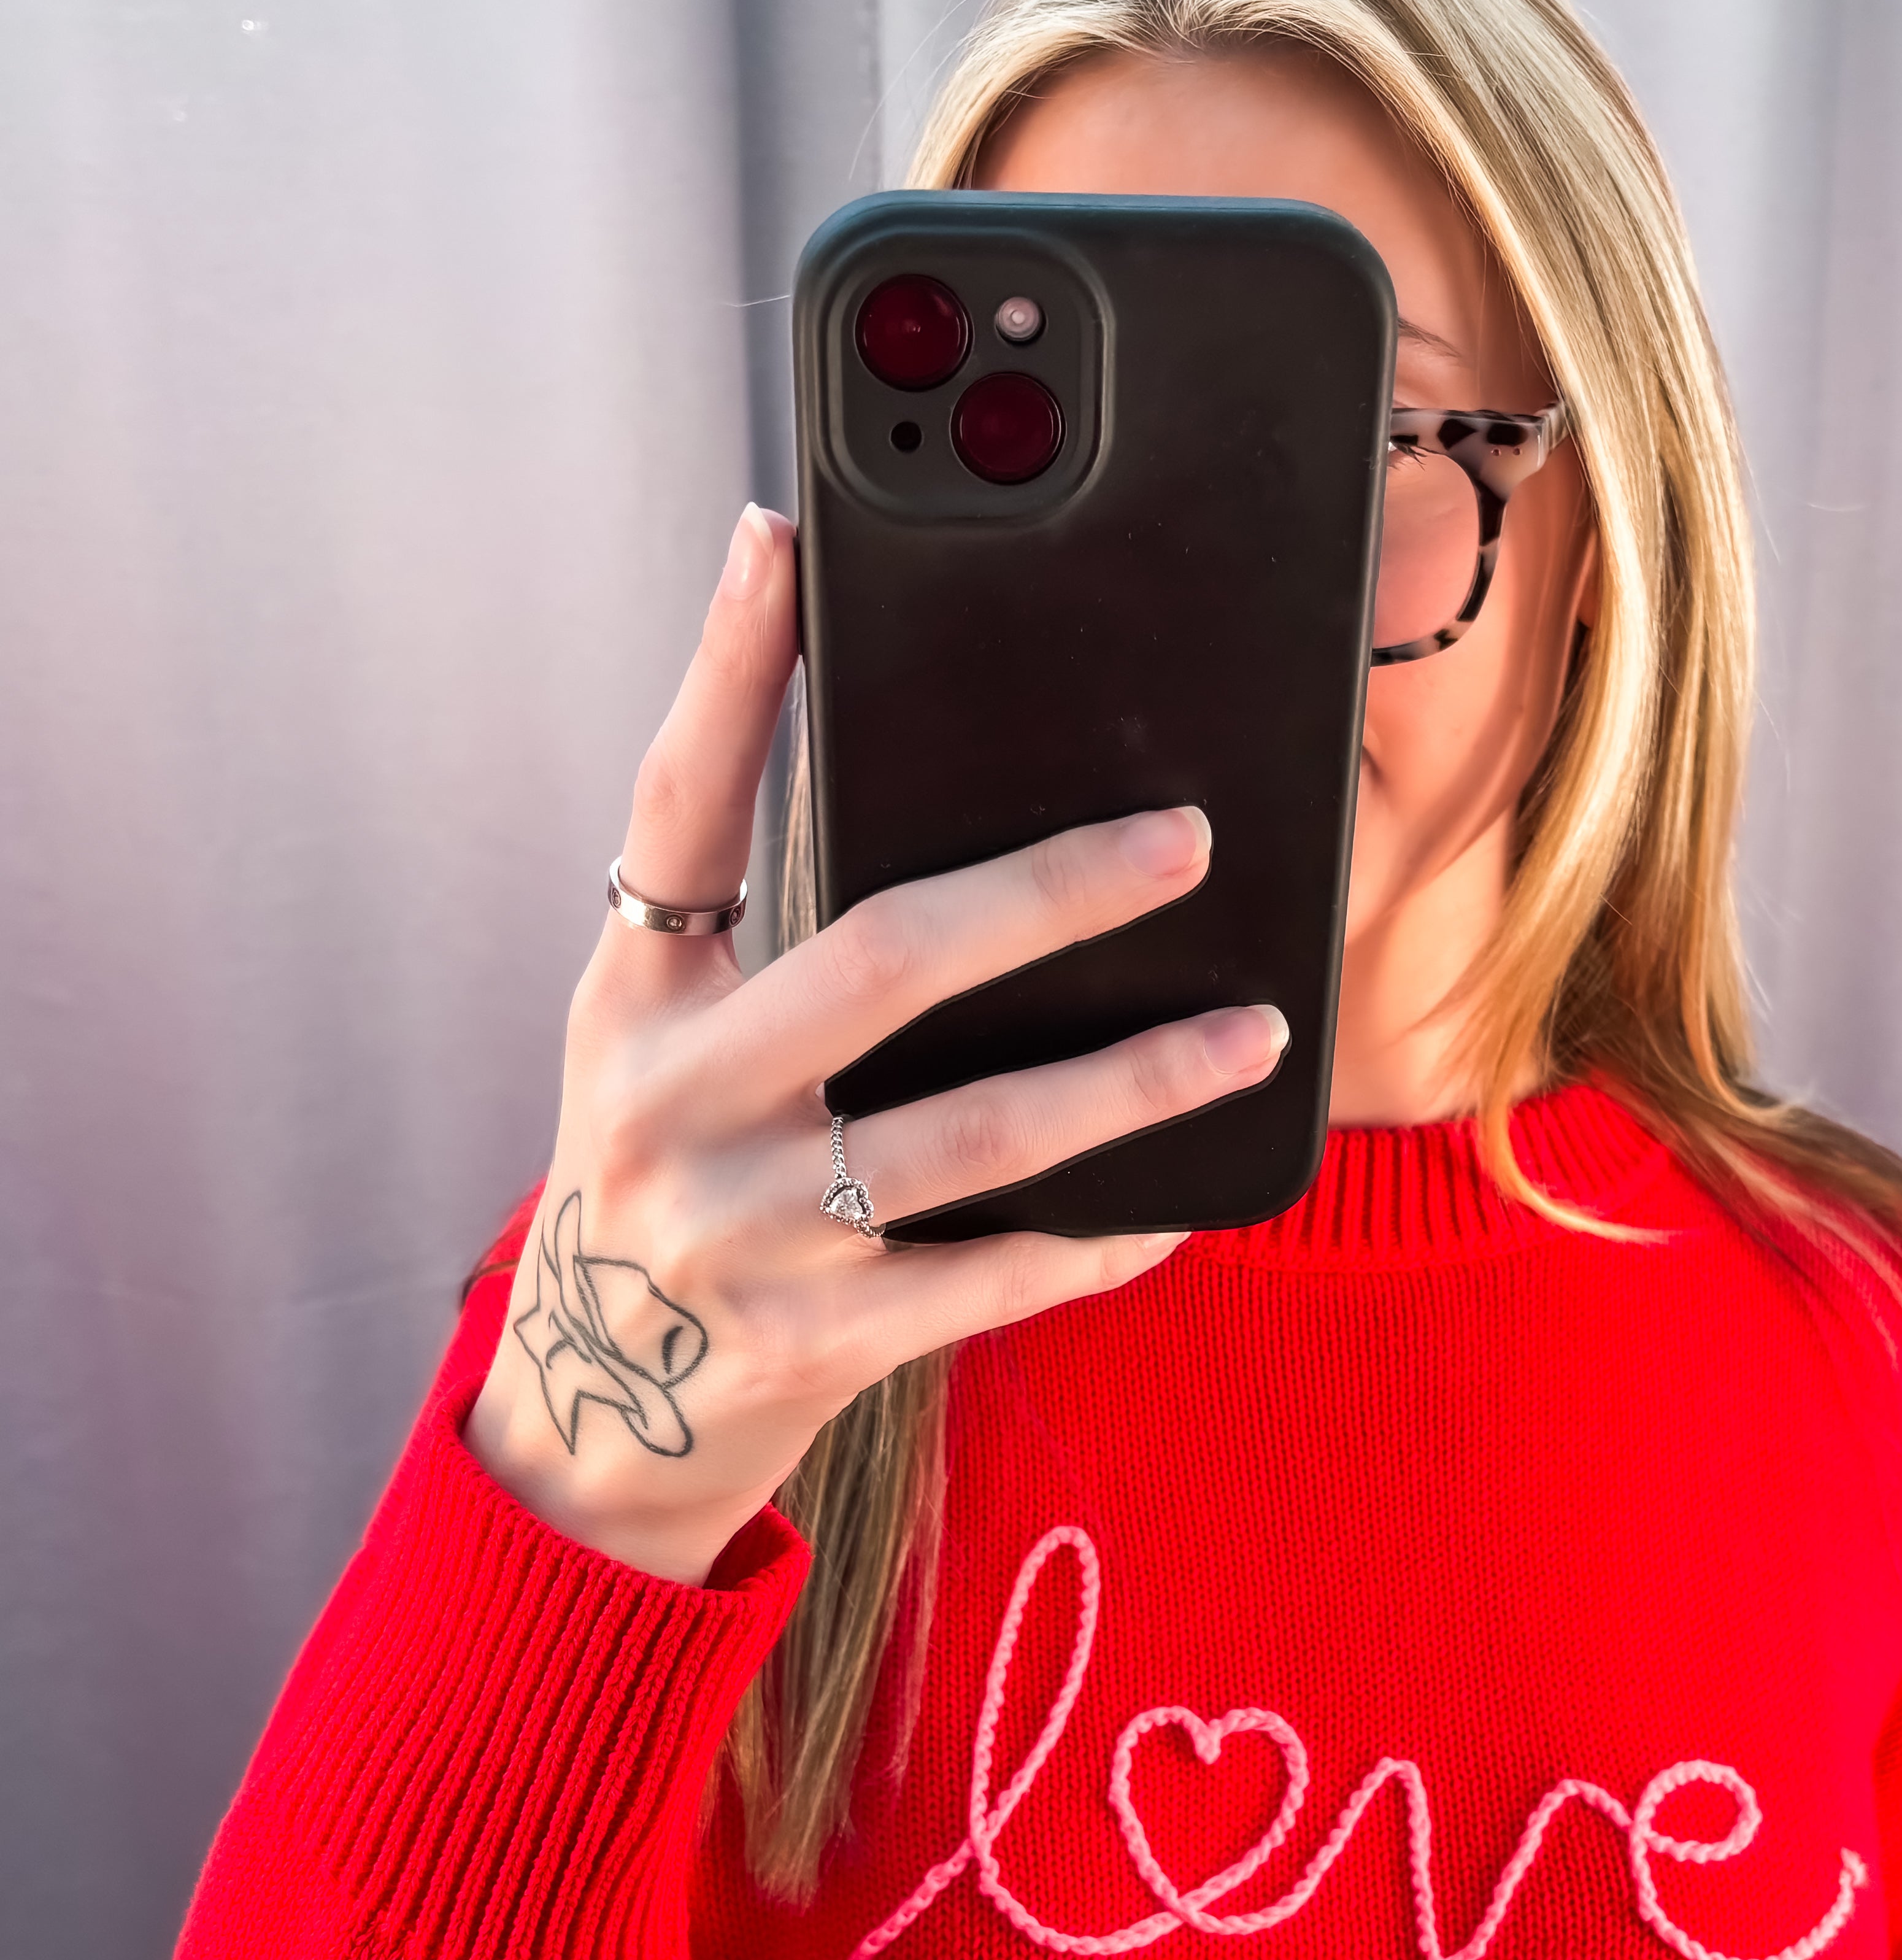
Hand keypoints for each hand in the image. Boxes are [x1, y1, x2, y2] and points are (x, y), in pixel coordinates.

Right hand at [462, 504, 1287, 1583]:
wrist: (590, 1424)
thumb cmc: (665, 1186)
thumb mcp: (661, 1050)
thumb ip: (757, 940)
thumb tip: (939, 803)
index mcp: (632, 1003)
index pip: (676, 808)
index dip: (725, 670)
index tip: (782, 535)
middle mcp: (674, 1105)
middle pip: (880, 957)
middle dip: (1047, 893)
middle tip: (1182, 843)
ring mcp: (745, 1232)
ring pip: (974, 1132)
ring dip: (1132, 1081)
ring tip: (1253, 1034)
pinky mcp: (815, 1342)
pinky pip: (995, 1277)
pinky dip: (1102, 1236)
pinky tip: (1187, 1198)